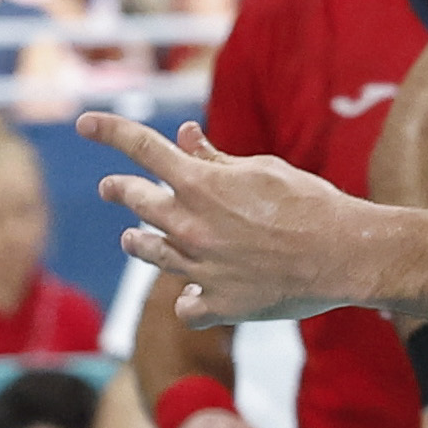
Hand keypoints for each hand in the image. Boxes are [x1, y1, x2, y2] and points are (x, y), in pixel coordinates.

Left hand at [84, 115, 370, 325]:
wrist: (344, 254)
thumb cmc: (310, 203)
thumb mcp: (263, 170)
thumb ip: (216, 159)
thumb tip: (182, 137)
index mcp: (202, 185)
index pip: (143, 148)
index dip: (109, 132)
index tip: (83, 123)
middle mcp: (190, 226)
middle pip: (137, 202)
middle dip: (120, 190)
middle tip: (112, 187)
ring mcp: (199, 268)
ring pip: (149, 252)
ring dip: (139, 240)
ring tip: (134, 237)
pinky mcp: (216, 303)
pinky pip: (186, 303)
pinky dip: (189, 297)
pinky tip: (194, 294)